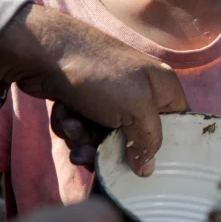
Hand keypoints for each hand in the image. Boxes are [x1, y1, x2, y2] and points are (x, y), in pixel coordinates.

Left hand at [0, 4, 187, 172]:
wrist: (44, 51)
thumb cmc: (98, 73)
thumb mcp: (137, 108)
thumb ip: (149, 140)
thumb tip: (147, 169)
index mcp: (163, 89)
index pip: (176, 129)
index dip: (160, 150)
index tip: (139, 166)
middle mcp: (140, 93)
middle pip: (133, 141)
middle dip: (107, 149)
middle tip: (88, 152)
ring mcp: (111, 97)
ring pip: (103, 139)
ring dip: (83, 140)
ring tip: (71, 126)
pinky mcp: (85, 101)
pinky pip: (83, 129)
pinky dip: (71, 127)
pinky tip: (63, 114)